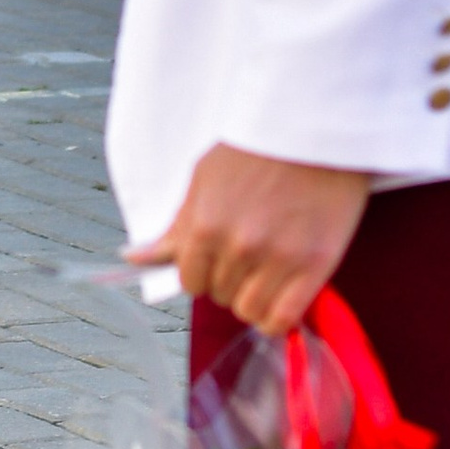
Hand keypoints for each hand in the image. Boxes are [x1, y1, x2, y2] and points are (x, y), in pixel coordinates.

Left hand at [129, 143, 371, 333]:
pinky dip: (277, 318)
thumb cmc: (257, 151)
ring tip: (268, 270)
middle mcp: (238, 248)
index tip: (219, 258)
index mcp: (205, 227)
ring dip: (254, 298)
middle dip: (229, 279)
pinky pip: (283, 319)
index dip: (203, 272)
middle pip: (220, 296)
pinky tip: (282, 298)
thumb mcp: (204, 181)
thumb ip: (176, 228)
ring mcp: (278, 259)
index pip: (190, 282)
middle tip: (250, 252)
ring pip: (249, 311)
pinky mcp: (315, 266)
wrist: (315, 128)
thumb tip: (134, 259)